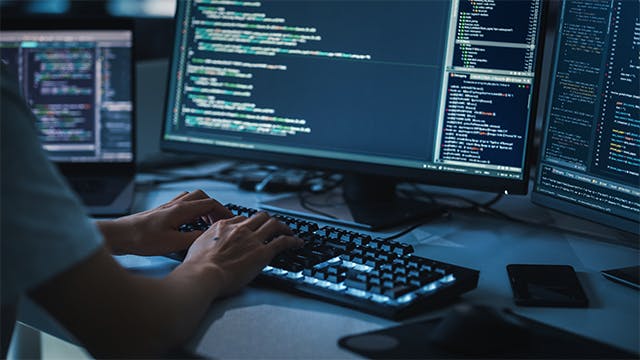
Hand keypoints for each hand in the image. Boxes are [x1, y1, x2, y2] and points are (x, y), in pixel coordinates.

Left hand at [98, 190, 232, 255]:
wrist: (120, 236)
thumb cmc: (141, 239)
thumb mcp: (173, 243)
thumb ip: (194, 238)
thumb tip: (209, 236)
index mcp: (181, 210)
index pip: (210, 203)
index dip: (223, 211)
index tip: (230, 220)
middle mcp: (175, 204)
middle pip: (202, 196)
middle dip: (214, 207)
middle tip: (219, 221)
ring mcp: (167, 207)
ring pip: (191, 198)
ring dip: (202, 207)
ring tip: (206, 221)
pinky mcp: (160, 212)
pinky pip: (181, 204)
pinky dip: (191, 210)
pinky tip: (188, 222)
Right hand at [183, 212, 302, 296]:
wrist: (203, 274)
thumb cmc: (196, 267)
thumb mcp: (197, 246)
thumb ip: (207, 242)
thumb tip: (208, 246)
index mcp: (223, 226)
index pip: (241, 219)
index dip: (249, 223)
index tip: (252, 227)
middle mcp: (240, 229)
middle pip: (259, 217)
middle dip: (268, 220)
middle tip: (273, 226)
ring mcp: (252, 239)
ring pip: (273, 224)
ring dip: (283, 226)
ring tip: (289, 231)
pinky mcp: (262, 252)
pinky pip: (282, 241)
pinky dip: (292, 240)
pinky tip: (297, 243)